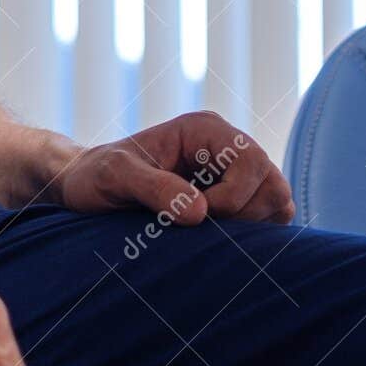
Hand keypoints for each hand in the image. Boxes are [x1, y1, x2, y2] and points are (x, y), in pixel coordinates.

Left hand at [56, 110, 294, 225]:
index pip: (252, 160)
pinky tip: (212, 237)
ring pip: (277, 203)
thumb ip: (152, 187)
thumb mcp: (114, 176)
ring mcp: (235, 173)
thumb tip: (200, 212)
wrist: (87, 186)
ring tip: (205, 231)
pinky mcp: (237, 198)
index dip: (232, 197)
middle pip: (273, 184)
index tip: (195, 216)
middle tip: (200, 225)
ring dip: (248, 227)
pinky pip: (269, 220)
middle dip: (243, 214)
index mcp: (203, 129)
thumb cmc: (96, 176)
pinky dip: (250, 235)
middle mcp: (226, 146)